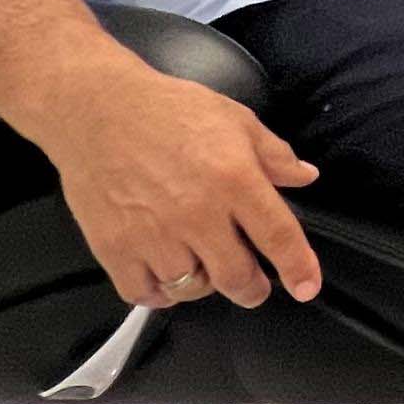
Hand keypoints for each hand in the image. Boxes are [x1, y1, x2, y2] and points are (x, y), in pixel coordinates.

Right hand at [40, 66, 323, 309]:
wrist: (96, 110)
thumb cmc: (167, 109)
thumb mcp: (234, 118)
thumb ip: (273, 153)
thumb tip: (305, 176)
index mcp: (233, 179)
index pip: (278, 236)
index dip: (298, 267)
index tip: (306, 287)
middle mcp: (196, 214)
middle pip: (236, 277)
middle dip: (252, 289)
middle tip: (252, 285)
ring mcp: (153, 236)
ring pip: (192, 289)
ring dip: (204, 284)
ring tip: (203, 265)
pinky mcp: (115, 248)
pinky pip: (146, 294)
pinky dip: (160, 293)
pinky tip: (164, 274)